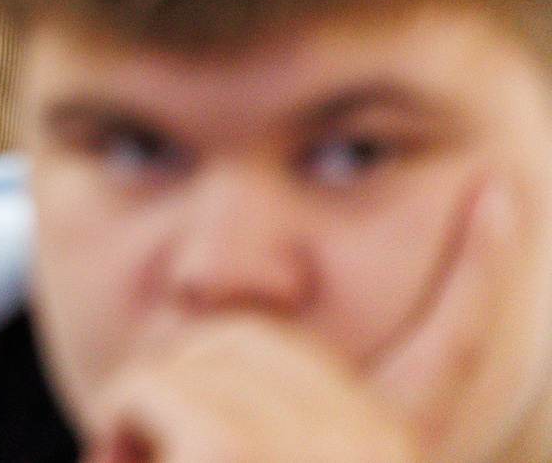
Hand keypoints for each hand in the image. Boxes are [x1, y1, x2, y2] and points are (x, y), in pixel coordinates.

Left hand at [85, 179, 514, 462]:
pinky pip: (163, 392)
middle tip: (155, 455)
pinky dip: (126, 424)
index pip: (451, 350)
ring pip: (205, 358)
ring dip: (150, 408)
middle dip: (195, 378)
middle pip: (271, 343)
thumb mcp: (261, 454)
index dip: (480, 270)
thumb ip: (268, 426)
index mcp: (399, 459)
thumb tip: (230, 347)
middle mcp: (383, 456)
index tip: (501, 191)